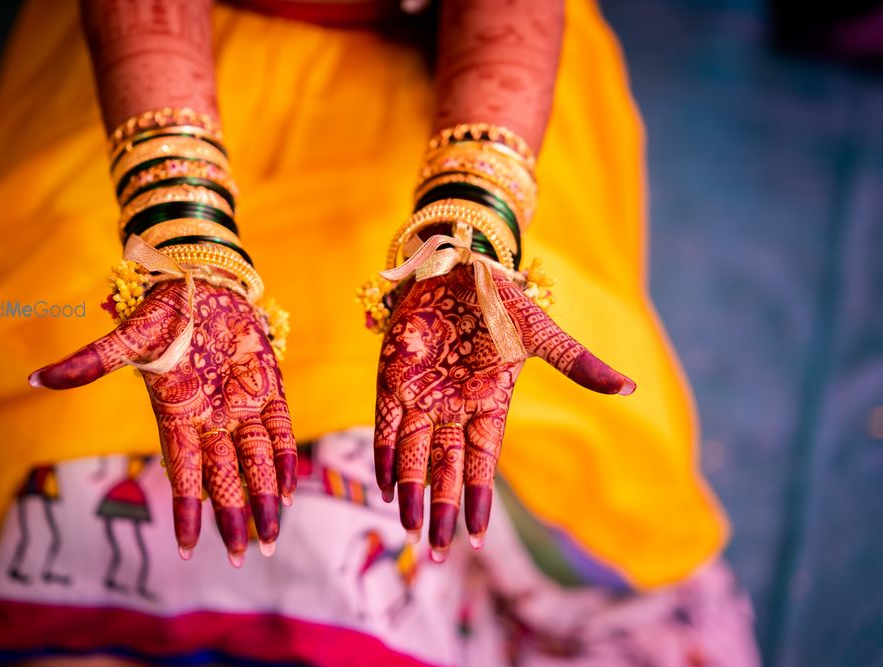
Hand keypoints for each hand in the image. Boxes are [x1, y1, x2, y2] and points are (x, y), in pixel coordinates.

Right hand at [29, 280, 295, 566]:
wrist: (203, 284)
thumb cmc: (162, 312)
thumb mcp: (129, 337)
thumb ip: (91, 362)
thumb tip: (35, 378)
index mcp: (177, 414)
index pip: (182, 472)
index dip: (185, 509)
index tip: (185, 549)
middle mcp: (211, 419)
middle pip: (224, 478)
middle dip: (232, 517)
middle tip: (241, 555)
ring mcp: (242, 406)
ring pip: (256, 462)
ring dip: (266, 498)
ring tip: (272, 537)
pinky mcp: (269, 388)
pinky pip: (280, 430)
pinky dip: (286, 458)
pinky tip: (291, 490)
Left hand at [373, 264, 633, 559]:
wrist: (457, 263)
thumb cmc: (500, 298)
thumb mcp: (540, 333)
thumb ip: (578, 364)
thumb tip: (631, 387)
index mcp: (489, 403)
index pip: (483, 462)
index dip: (479, 498)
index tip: (479, 537)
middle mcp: (453, 408)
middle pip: (446, 469)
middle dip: (443, 509)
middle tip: (437, 551)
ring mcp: (422, 395)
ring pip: (413, 455)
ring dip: (410, 492)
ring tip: (410, 530)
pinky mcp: (393, 378)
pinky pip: (386, 424)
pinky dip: (384, 453)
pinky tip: (383, 485)